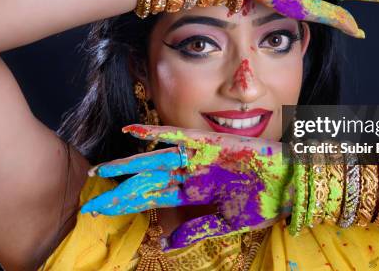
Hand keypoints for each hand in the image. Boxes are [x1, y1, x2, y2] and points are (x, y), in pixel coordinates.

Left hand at [80, 124, 291, 248]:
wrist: (288, 183)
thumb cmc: (262, 204)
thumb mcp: (226, 223)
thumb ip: (196, 230)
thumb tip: (164, 247)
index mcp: (191, 195)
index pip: (150, 199)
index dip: (124, 203)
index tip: (97, 209)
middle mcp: (188, 175)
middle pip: (146, 181)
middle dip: (119, 186)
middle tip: (90, 190)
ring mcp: (195, 159)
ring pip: (154, 159)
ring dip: (128, 163)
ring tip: (102, 169)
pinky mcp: (206, 143)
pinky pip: (175, 136)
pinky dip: (153, 133)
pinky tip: (131, 131)